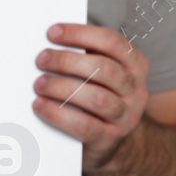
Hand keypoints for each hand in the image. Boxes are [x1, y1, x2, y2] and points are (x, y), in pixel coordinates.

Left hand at [32, 23, 149, 170]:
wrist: (107, 141)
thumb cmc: (97, 97)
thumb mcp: (100, 74)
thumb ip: (85, 56)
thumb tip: (51, 42)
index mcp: (136, 66)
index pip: (112, 42)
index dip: (81, 34)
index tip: (53, 33)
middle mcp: (136, 90)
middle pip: (104, 69)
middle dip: (68, 61)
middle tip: (42, 59)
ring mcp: (126, 117)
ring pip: (97, 98)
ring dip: (62, 87)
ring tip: (40, 84)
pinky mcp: (109, 139)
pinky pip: (85, 125)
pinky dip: (59, 114)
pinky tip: (41, 105)